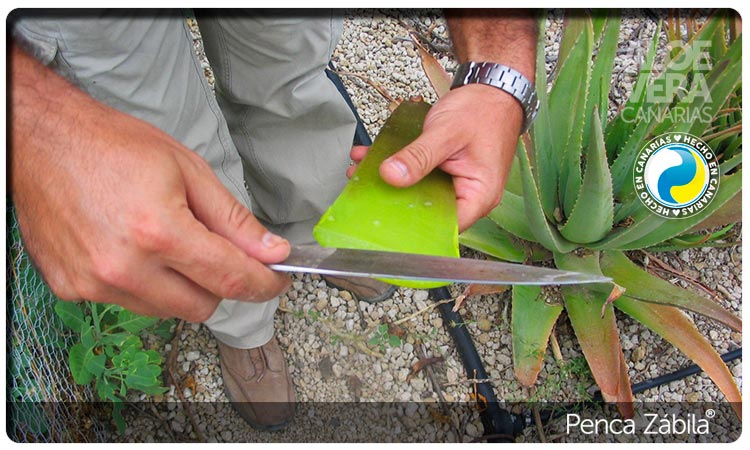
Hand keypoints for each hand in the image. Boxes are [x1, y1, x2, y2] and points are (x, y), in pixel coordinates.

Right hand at [10, 45, 290, 321]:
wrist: (43, 141)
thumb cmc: (114, 146)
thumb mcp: (188, 170)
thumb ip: (233, 220)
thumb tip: (271, 252)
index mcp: (159, 232)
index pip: (230, 279)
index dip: (263, 284)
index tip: (276, 281)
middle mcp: (124, 267)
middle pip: (202, 306)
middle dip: (219, 283)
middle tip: (215, 250)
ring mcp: (94, 283)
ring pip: (167, 310)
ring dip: (180, 286)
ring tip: (164, 240)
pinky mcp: (71, 288)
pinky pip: (129, 303)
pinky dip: (144, 284)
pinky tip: (131, 248)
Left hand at [357, 85, 522, 231]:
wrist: (492, 87)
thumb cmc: (483, 109)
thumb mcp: (446, 132)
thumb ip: (418, 156)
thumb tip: (392, 176)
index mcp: (479, 195)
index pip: (445, 227)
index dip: (414, 226)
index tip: (384, 217)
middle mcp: (469, 195)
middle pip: (428, 212)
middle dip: (394, 200)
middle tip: (366, 192)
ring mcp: (457, 184)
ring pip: (420, 193)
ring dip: (392, 182)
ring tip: (363, 171)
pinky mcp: (445, 172)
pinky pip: (419, 176)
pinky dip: (399, 167)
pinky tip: (376, 157)